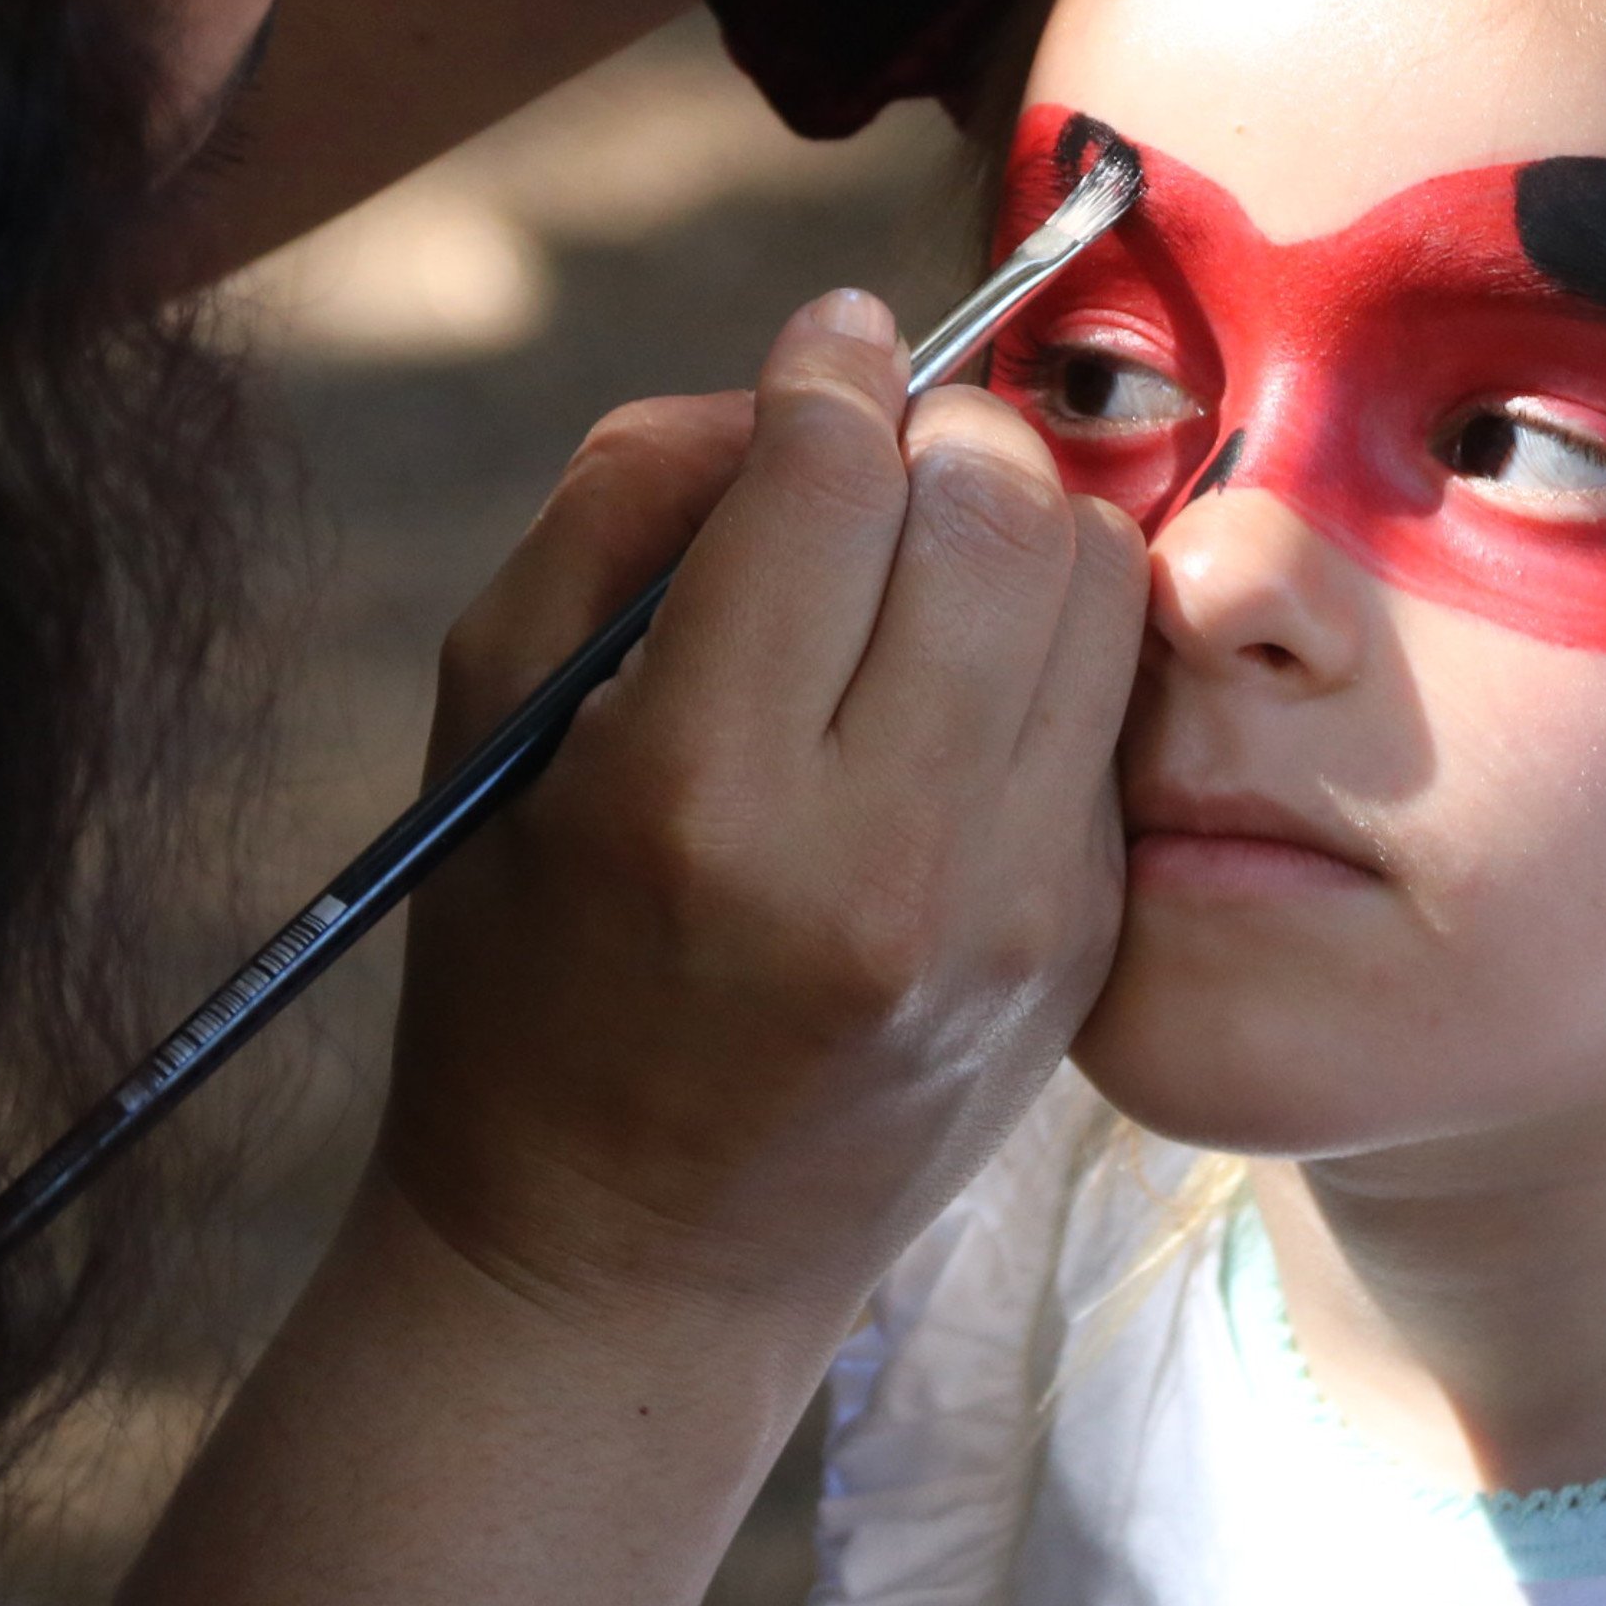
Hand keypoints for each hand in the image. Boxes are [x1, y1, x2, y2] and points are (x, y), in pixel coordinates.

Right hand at [377, 290, 1146, 1345]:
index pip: (832, 480)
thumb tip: (796, 382)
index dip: (830, 368)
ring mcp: (1012, 911)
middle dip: (939, 431)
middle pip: (995, 509)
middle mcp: (883, 854)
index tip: (825, 339)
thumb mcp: (493, 728)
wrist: (631, 1265)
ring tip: (927, 554)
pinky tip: (957, 685)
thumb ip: (622, 513)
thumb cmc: (524, 973)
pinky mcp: (1085, 943)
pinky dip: (1046, 647)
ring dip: (1017, 523)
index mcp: (701, 796)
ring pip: (1096, 585)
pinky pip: (1112, 702)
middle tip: (876, 452)